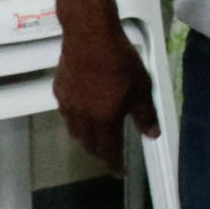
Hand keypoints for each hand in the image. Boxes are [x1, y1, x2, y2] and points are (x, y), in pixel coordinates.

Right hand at [53, 23, 157, 169]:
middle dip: (100, 151)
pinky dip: (76, 118)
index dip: (113, 163)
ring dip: (86, 136)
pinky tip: (83, 109)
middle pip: (88, 144)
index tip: (117, 171)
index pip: (108, 150)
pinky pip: (66, 113)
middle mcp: (82, 117)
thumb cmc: (119, 61)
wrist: (89, 37)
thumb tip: (151, 134)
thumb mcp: (142, 88)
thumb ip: (145, 114)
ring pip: (75, 131)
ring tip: (96, 133)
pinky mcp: (58, 91)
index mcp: (105, 120)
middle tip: (109, 152)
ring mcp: (67, 105)